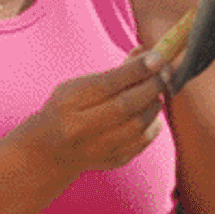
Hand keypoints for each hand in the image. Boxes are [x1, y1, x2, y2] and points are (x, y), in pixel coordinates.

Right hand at [24, 51, 171, 181]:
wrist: (49, 151)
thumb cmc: (66, 108)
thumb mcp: (78, 85)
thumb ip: (113, 72)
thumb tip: (146, 52)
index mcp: (69, 104)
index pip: (108, 85)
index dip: (136, 70)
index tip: (158, 56)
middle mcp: (81, 130)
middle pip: (126, 107)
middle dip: (152, 86)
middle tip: (165, 71)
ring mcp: (97, 150)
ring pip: (138, 125)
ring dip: (154, 104)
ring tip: (156, 90)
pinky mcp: (112, 161)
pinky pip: (142, 142)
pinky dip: (153, 124)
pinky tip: (151, 112)